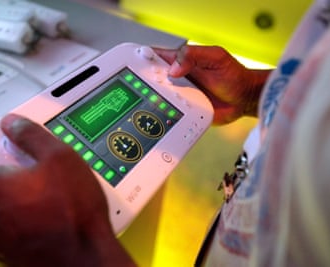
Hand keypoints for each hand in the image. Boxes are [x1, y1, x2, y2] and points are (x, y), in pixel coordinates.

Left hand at [0, 114, 134, 266]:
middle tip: (35, 179)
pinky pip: (10, 234)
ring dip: (15, 206)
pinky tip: (46, 222)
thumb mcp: (60, 157)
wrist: (86, 256)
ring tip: (45, 202)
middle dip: (7, 183)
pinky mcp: (10, 257)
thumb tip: (12, 123)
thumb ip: (30, 135)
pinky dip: (22, 226)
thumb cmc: (74, 210)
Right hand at [153, 45, 270, 123]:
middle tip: (144, 89)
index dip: (142, 60)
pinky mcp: (182, 112)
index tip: (135, 66)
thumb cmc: (232, 75)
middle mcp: (175, 79)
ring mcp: (177, 96)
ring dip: (153, 102)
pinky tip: (161, 117)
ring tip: (151, 104)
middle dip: (144, 84)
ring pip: (157, 99)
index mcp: (179, 62)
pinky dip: (163, 115)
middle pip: (150, 80)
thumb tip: (173, 69)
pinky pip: (169, 114)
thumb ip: (194, 56)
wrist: (243, 100)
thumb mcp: (216, 57)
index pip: (155, 57)